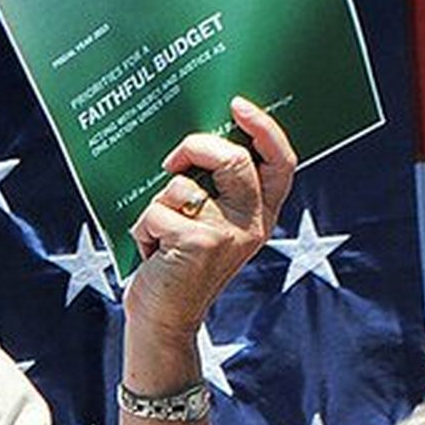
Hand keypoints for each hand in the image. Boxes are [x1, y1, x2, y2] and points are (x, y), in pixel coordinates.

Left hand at [123, 97, 295, 347]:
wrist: (163, 320)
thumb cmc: (176, 263)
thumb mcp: (204, 223)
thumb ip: (211, 189)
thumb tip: (191, 141)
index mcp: (259, 214)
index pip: (281, 163)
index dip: (264, 129)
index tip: (238, 105)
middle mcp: (251, 224)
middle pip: (234, 159)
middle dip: (196, 147)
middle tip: (173, 161)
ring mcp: (227, 234)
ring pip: (183, 185)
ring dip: (156, 205)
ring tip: (159, 235)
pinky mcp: (199, 243)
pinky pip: (157, 211)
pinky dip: (143, 229)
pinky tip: (150, 253)